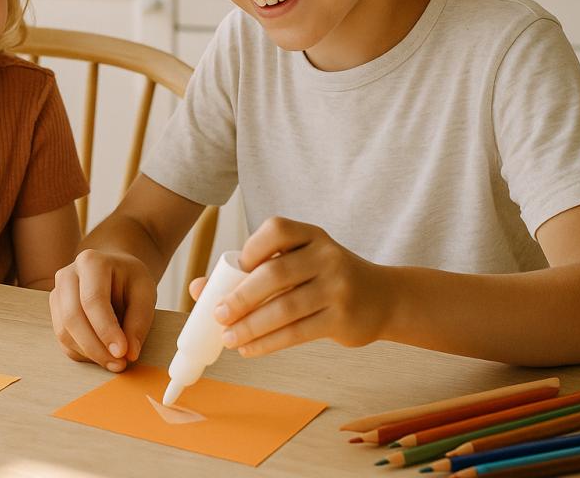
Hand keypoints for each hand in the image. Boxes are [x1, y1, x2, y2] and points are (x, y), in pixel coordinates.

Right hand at [49, 249, 156, 371]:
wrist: (113, 270)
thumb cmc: (129, 279)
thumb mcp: (145, 292)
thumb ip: (139, 321)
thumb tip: (129, 353)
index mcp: (91, 262)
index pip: (93, 300)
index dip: (106, 330)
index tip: (123, 352)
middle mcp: (67, 275)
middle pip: (72, 317)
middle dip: (95, 347)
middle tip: (119, 364)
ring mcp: (57, 293)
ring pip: (64, 331)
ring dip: (89, 353)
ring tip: (114, 361)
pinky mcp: (55, 311)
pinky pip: (63, 340)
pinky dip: (82, 353)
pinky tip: (102, 354)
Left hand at [212, 217, 390, 356]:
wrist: (382, 298)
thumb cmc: (324, 278)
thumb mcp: (297, 263)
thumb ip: (251, 271)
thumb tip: (197, 288)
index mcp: (311, 235)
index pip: (277, 230)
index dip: (251, 248)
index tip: (233, 270)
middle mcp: (327, 256)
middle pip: (275, 274)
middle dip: (241, 297)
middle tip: (218, 315)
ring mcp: (337, 287)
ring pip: (285, 308)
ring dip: (251, 326)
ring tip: (228, 338)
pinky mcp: (342, 319)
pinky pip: (297, 333)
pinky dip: (268, 343)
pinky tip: (249, 349)